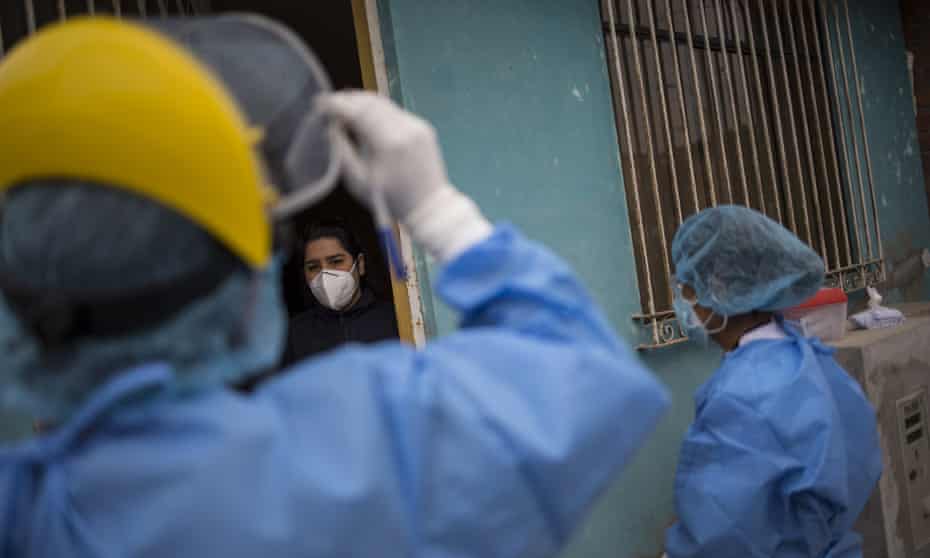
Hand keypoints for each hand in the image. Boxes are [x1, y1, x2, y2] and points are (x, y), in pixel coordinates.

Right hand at [318, 91, 452, 222]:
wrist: (428, 206)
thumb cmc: (391, 200)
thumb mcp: (359, 182)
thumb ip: (342, 152)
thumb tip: (330, 129)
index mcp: (389, 143)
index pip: (357, 112)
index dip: (336, 105)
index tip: (320, 103)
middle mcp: (405, 128)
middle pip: (370, 101)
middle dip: (347, 99)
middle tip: (330, 103)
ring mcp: (416, 126)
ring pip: (384, 103)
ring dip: (362, 102)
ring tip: (344, 108)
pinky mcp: (423, 127)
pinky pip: (395, 112)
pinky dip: (378, 111)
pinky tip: (367, 118)